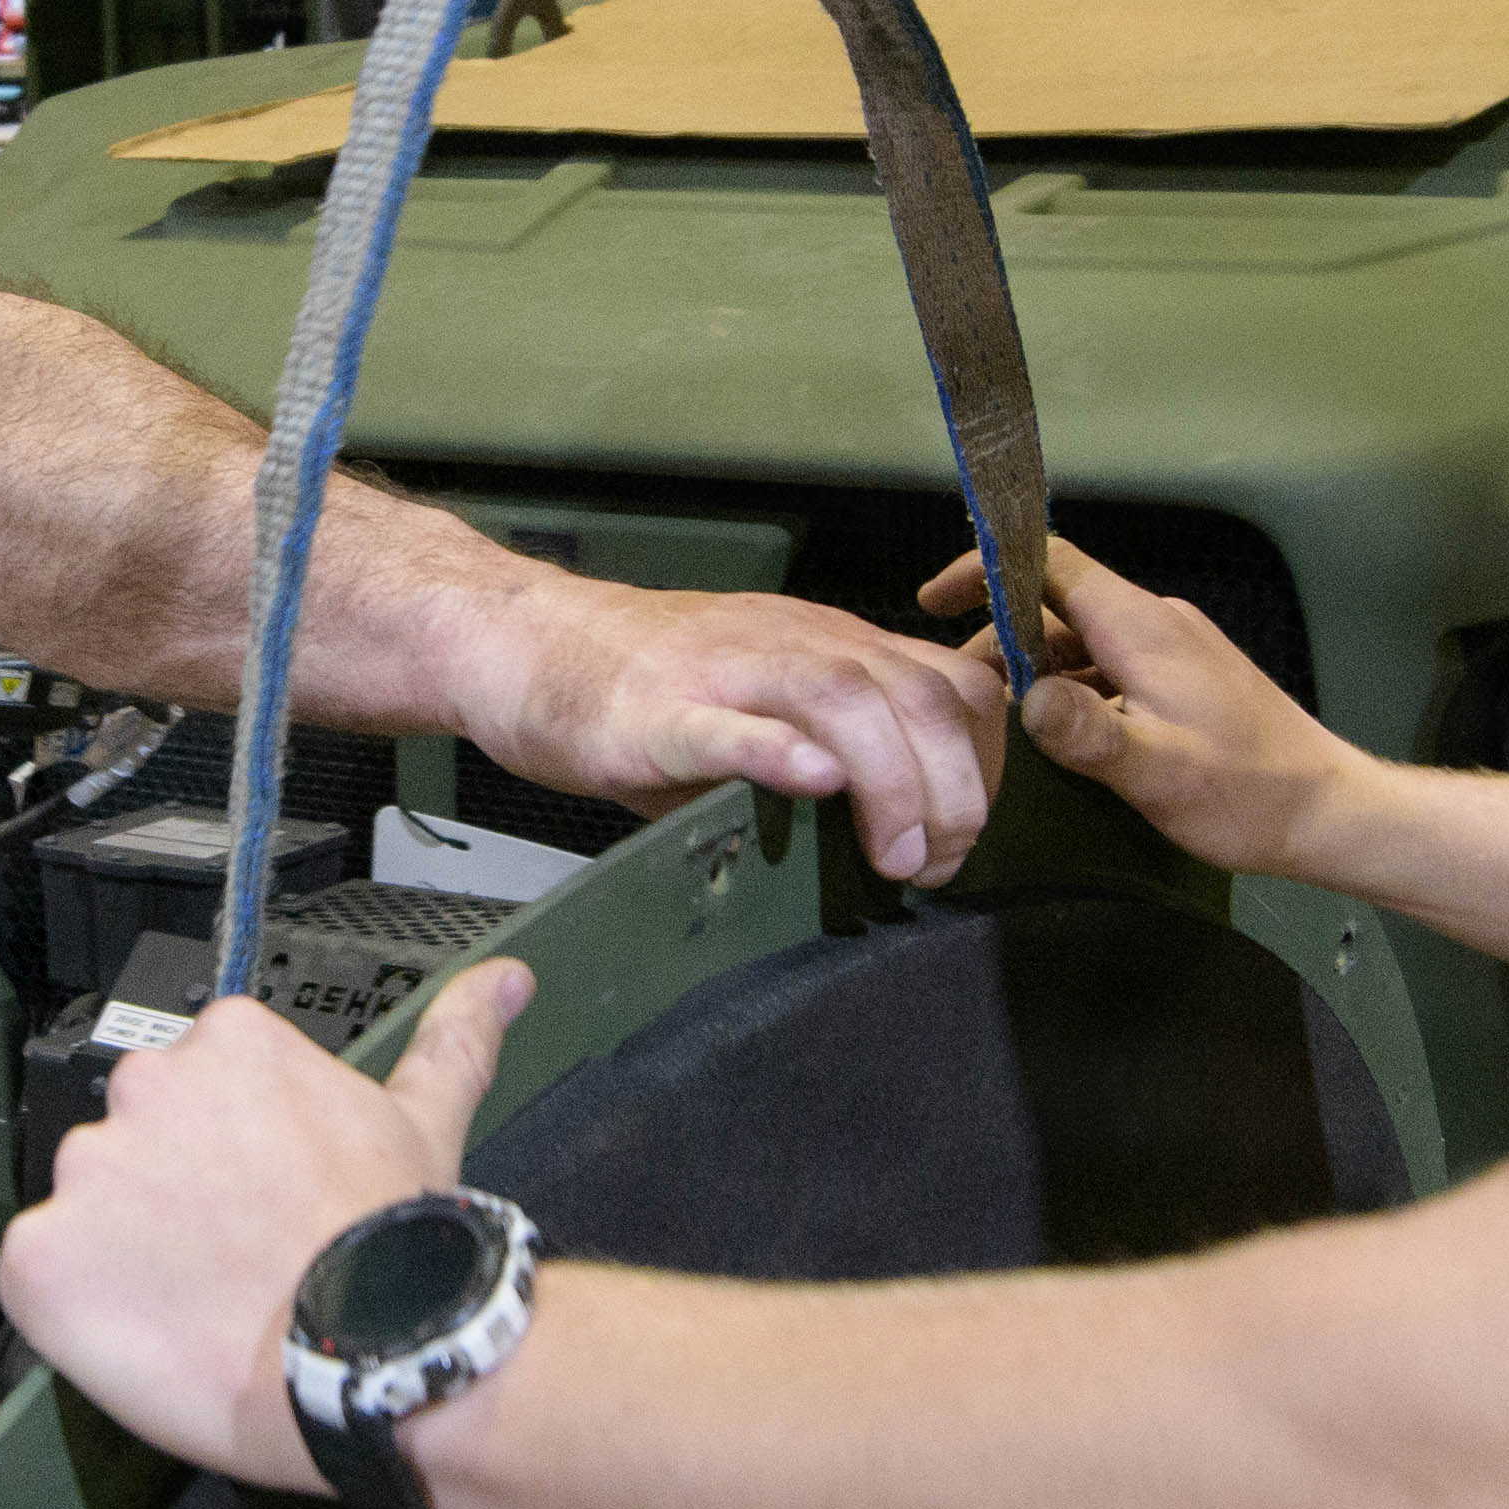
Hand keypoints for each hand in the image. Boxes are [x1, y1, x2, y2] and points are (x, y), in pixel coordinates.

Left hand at [1, 961, 530, 1488]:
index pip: (198, 1092)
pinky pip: (41, 1279)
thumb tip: (505, 980)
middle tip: (234, 1256)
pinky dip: (81, 1312)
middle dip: (171, 1198)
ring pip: (87, 1212)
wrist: (378, 1350)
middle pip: (135, 1146)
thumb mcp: (428, 1121)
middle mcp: (143, 1088)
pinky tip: (152, 1333)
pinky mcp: (39, 1258)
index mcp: (228, 1043)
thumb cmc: (398, 1245)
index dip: (230, 1158)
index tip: (263, 1200)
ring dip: (124, 1255)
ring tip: (201, 1304)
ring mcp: (85, 1174)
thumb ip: (453, 1038)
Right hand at [464, 580, 997, 883]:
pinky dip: (778, 752)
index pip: (950, 684)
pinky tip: (810, 780)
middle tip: (936, 864)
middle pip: (916, 693)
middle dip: (953, 789)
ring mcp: (723, 673)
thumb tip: (902, 841)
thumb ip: (831, 753)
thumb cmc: (645, 692)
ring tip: (893, 856)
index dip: (982, 763)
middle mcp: (792, 644)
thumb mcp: (762, 710)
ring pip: (842, 698)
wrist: (526, 645)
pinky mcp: (652, 712)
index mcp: (827, 646)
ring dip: (890, 781)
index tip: (963, 835)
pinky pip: (725, 725)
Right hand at [924, 538, 1362, 878]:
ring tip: (992, 722)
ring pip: (1081, 640)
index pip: (1050, 562)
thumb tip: (1025, 697)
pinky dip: (1070, 688)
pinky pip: (1108, 665)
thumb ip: (1088, 733)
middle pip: (1057, 604)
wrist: (1329, 810)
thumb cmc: (1246, 792)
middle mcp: (1156, 624)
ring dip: (1032, 669)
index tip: (931, 601)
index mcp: (1141, 627)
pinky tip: (1056, 737)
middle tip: (954, 694)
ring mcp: (1174, 651)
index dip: (986, 569)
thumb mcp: (1157, 771)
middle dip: (997, 637)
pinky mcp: (1185, 681)